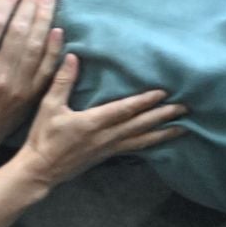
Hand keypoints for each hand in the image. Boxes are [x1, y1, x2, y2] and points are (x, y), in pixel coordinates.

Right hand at [17, 54, 185, 188]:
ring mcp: (109, 148)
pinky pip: (135, 148)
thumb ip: (63, 81)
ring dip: (163, 132)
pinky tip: (160, 140)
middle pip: (140, 124)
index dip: (145, 101)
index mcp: (93, 122)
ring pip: (142, 139)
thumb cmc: (43, 136)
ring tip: (183, 127)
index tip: (163, 92)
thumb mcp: (49, 106)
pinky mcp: (107, 156)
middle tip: (185, 108)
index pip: (125, 109)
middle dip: (163, 116)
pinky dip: (151, 143)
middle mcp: (106, 136)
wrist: (41, 169)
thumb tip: (73, 57)